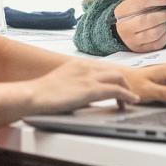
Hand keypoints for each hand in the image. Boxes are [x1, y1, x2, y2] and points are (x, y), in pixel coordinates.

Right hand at [25, 59, 139, 114]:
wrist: (34, 95)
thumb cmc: (42, 93)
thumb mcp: (61, 84)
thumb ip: (73, 86)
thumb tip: (81, 97)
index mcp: (77, 64)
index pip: (101, 68)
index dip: (112, 78)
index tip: (117, 86)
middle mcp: (85, 67)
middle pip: (112, 71)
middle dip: (122, 82)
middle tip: (126, 94)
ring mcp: (88, 77)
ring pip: (117, 77)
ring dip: (127, 89)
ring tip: (130, 100)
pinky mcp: (91, 89)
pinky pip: (116, 90)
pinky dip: (127, 95)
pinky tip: (131, 101)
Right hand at [113, 0, 165, 51]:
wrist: (123, 29)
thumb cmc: (132, 12)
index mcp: (122, 11)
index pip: (141, 3)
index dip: (157, 0)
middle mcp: (125, 27)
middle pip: (147, 21)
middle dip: (163, 15)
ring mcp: (132, 40)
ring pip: (153, 34)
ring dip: (163, 26)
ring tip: (165, 22)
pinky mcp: (140, 49)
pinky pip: (156, 45)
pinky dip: (164, 37)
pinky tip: (163, 32)